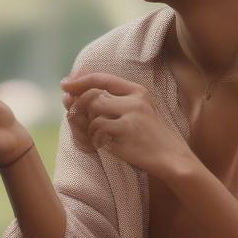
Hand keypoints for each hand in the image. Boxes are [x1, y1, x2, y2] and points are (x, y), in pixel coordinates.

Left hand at [61, 72, 193, 180]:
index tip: (65, 85)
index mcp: (138, 91)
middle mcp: (134, 99)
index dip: (80, 81)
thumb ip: (110, 103)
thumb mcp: (137, 113)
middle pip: (93, 96)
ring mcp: (131, 114)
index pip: (102, 79)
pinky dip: (95, 140)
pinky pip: (97, 129)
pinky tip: (104, 145)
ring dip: (90, 128)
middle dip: (79, 108)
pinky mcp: (126, 130)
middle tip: (76, 119)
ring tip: (99, 138)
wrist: (173, 158)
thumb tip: (70, 95)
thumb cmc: (151, 138)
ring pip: (93, 113)